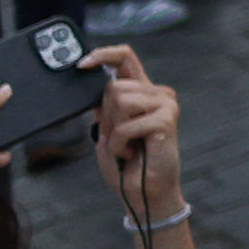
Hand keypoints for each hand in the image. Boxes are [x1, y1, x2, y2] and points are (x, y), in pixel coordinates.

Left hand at [86, 44, 183, 220]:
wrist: (144, 194)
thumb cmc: (127, 165)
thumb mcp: (107, 130)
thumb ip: (103, 107)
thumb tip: (91, 84)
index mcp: (142, 91)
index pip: (126, 57)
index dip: (104, 54)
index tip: (82, 63)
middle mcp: (157, 93)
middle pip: (115, 86)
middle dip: (106, 116)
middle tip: (118, 138)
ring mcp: (165, 104)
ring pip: (120, 101)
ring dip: (113, 131)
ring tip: (126, 146)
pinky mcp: (166, 120)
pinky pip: (127, 125)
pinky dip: (120, 144)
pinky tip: (131, 153)